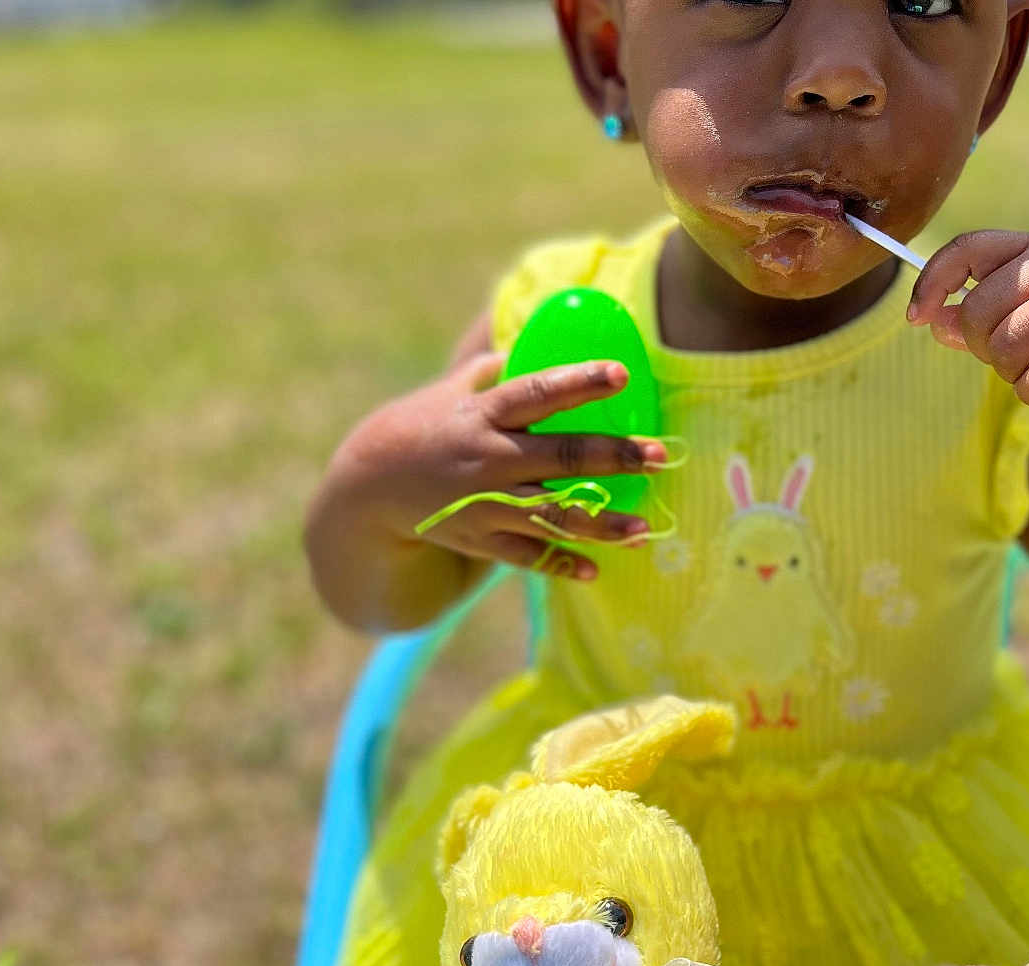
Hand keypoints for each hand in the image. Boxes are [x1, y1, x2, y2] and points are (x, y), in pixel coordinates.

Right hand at [324, 353, 665, 582]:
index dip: (580, 382)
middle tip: (658, 455)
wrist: (369, 488)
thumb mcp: (451, 391)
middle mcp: (489, 460)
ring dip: (603, 524)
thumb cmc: (422, 426)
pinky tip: (597, 569)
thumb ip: (495, 368)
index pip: (537, 393)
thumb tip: (530, 334)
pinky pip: (528, 556)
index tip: (622, 373)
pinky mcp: (482, 540)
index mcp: (483, 414)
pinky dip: (562, 564)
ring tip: (645, 529)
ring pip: (554, 516)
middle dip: (614, 457)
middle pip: (561, 458)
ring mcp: (485, 505)